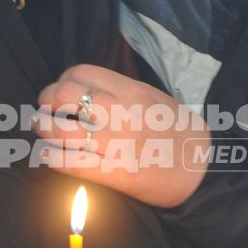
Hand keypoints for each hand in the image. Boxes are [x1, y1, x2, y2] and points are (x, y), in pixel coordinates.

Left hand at [34, 65, 208, 209]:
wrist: (205, 170)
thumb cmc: (180, 134)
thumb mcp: (156, 99)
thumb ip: (123, 93)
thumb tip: (87, 93)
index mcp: (132, 91)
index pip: (81, 74)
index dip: (61, 81)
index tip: (59, 92)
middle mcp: (121, 113)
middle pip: (63, 96)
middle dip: (45, 102)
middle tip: (43, 111)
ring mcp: (116, 143)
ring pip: (60, 130)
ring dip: (43, 128)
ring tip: (42, 129)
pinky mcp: (115, 173)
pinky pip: (70, 162)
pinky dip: (51, 156)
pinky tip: (49, 155)